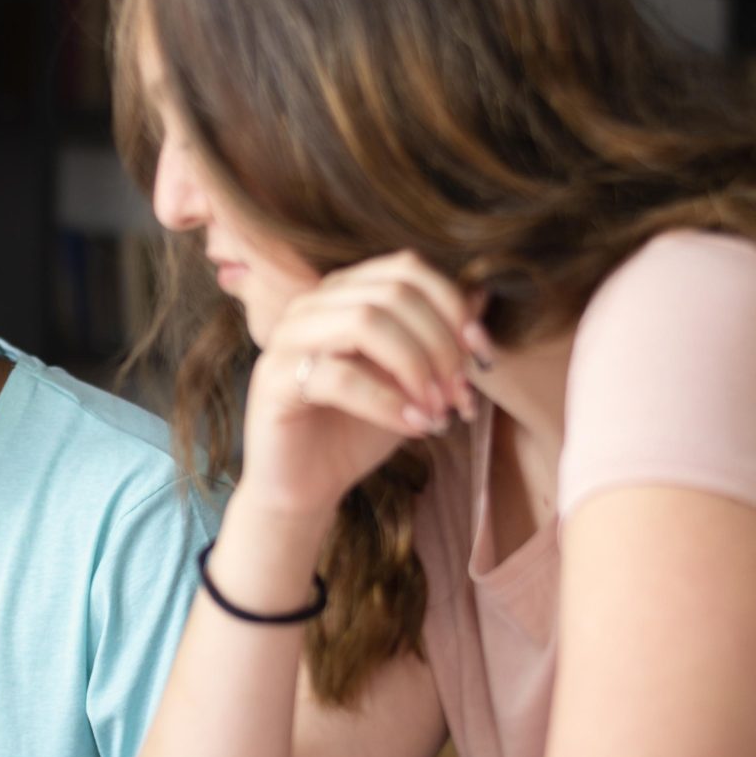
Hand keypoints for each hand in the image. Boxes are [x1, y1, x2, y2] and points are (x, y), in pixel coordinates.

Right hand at [238, 252, 488, 520]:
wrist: (305, 488)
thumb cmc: (357, 430)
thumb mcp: (411, 382)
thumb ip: (440, 339)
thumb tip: (482, 295)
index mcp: (344, 293)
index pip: (406, 269)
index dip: (452, 307)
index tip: (480, 356)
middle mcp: (311, 304)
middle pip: (393, 293)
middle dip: (440, 345)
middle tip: (460, 395)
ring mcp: (287, 338)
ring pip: (365, 322)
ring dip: (416, 367)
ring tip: (437, 411)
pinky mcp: (273, 380)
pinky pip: (340, 377)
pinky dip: (388, 402)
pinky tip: (414, 427)